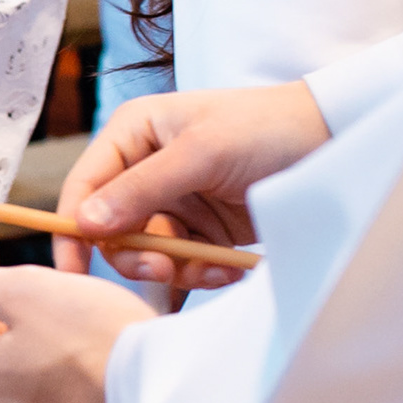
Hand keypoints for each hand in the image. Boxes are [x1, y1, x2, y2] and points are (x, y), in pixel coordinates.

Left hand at [0, 265, 152, 402]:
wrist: (167, 402)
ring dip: (67, 388)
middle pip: (14, 377)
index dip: (1, 315)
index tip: (32, 304)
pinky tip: (123, 398)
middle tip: (79, 328)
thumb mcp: (31, 291)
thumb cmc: (100, 340)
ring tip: (107, 363)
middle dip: (35, 353)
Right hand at [56, 81, 329, 285]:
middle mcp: (145, 168)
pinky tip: (228, 268)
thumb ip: (141, 189)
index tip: (73, 272)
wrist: (330, 143)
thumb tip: (84, 223)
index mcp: (134, 134)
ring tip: (212, 268)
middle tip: (165, 268)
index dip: (72, 229)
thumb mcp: (200, 153)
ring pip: (147, 252)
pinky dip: (200, 273)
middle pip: (110, 228)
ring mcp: (174, 200)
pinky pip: (181, 263)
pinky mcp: (201, 229)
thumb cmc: (264, 128)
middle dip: (136, 254)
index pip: (83, 186)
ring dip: (176, 268)